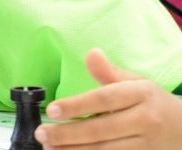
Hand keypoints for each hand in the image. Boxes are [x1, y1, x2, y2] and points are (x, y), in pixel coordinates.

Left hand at [35, 48, 181, 148]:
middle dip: (68, 133)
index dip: (77, 105)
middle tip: (42, 133)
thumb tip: (92, 53)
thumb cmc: (151, 102)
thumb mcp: (136, 82)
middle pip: (101, 129)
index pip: (105, 99)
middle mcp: (145, 120)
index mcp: (141, 94)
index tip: (52, 109)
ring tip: (49, 147)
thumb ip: (109, 72)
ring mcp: (146, 144)